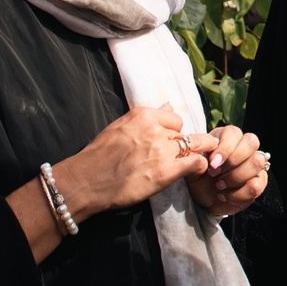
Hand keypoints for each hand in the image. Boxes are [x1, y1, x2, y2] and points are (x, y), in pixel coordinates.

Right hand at [49, 105, 207, 219]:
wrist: (87, 180)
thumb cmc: (98, 156)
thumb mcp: (120, 127)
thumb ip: (145, 119)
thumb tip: (167, 105)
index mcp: (143, 115)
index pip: (174, 120)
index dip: (174, 132)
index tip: (170, 143)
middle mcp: (155, 129)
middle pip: (184, 134)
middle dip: (186, 144)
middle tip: (190, 152)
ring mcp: (162, 150)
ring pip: (194, 146)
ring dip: (195, 154)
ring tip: (193, 162)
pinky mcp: (166, 171)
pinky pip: (196, 163)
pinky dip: (199, 166)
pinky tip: (196, 171)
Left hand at [184, 123, 266, 218]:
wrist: (201, 200)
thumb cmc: (198, 177)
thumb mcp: (192, 165)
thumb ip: (196, 156)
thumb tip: (206, 157)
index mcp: (227, 137)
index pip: (234, 132)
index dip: (225, 148)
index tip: (212, 163)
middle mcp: (244, 147)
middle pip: (252, 142)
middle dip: (232, 161)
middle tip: (214, 173)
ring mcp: (254, 164)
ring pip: (257, 162)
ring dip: (235, 177)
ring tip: (219, 186)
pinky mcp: (259, 182)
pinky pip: (256, 185)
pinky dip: (238, 194)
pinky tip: (225, 195)